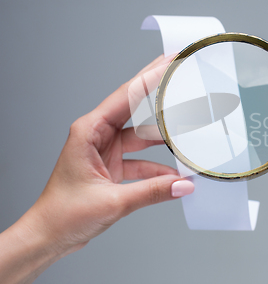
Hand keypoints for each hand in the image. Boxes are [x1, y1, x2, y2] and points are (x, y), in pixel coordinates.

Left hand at [0, 54, 193, 283]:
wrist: (49, 237)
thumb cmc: (63, 214)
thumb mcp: (112, 201)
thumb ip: (153, 191)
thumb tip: (183, 184)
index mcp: (89, 131)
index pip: (127, 96)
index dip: (151, 77)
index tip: (171, 62)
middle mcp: (98, 134)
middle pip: (135, 107)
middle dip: (160, 93)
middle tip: (182, 78)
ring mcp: (106, 149)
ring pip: (141, 135)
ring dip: (164, 136)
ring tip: (188, 129)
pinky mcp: (112, 165)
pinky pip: (142, 159)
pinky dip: (159, 166)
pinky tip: (176, 173)